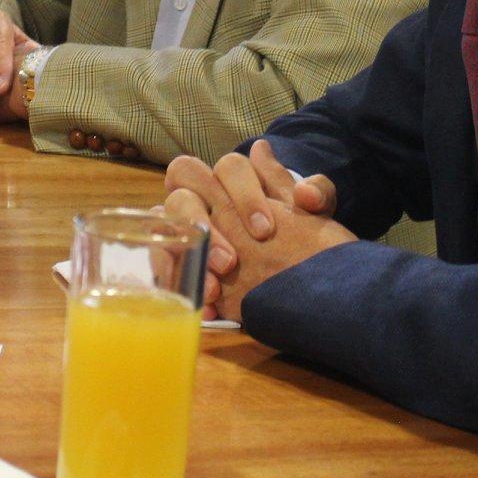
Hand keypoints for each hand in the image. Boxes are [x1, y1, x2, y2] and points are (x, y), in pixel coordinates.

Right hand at [164, 142, 343, 319]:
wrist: (300, 279)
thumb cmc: (303, 237)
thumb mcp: (315, 217)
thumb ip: (317, 196)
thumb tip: (305, 193)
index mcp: (238, 180)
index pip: (229, 166)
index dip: (244, 195)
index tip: (266, 231)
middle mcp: (206, 196)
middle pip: (182, 183)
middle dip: (202, 220)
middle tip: (231, 261)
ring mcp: (185, 227)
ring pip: (163, 222)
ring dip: (183, 252)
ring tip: (215, 289)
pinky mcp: (176, 259)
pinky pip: (160, 262)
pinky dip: (176, 282)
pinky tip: (207, 310)